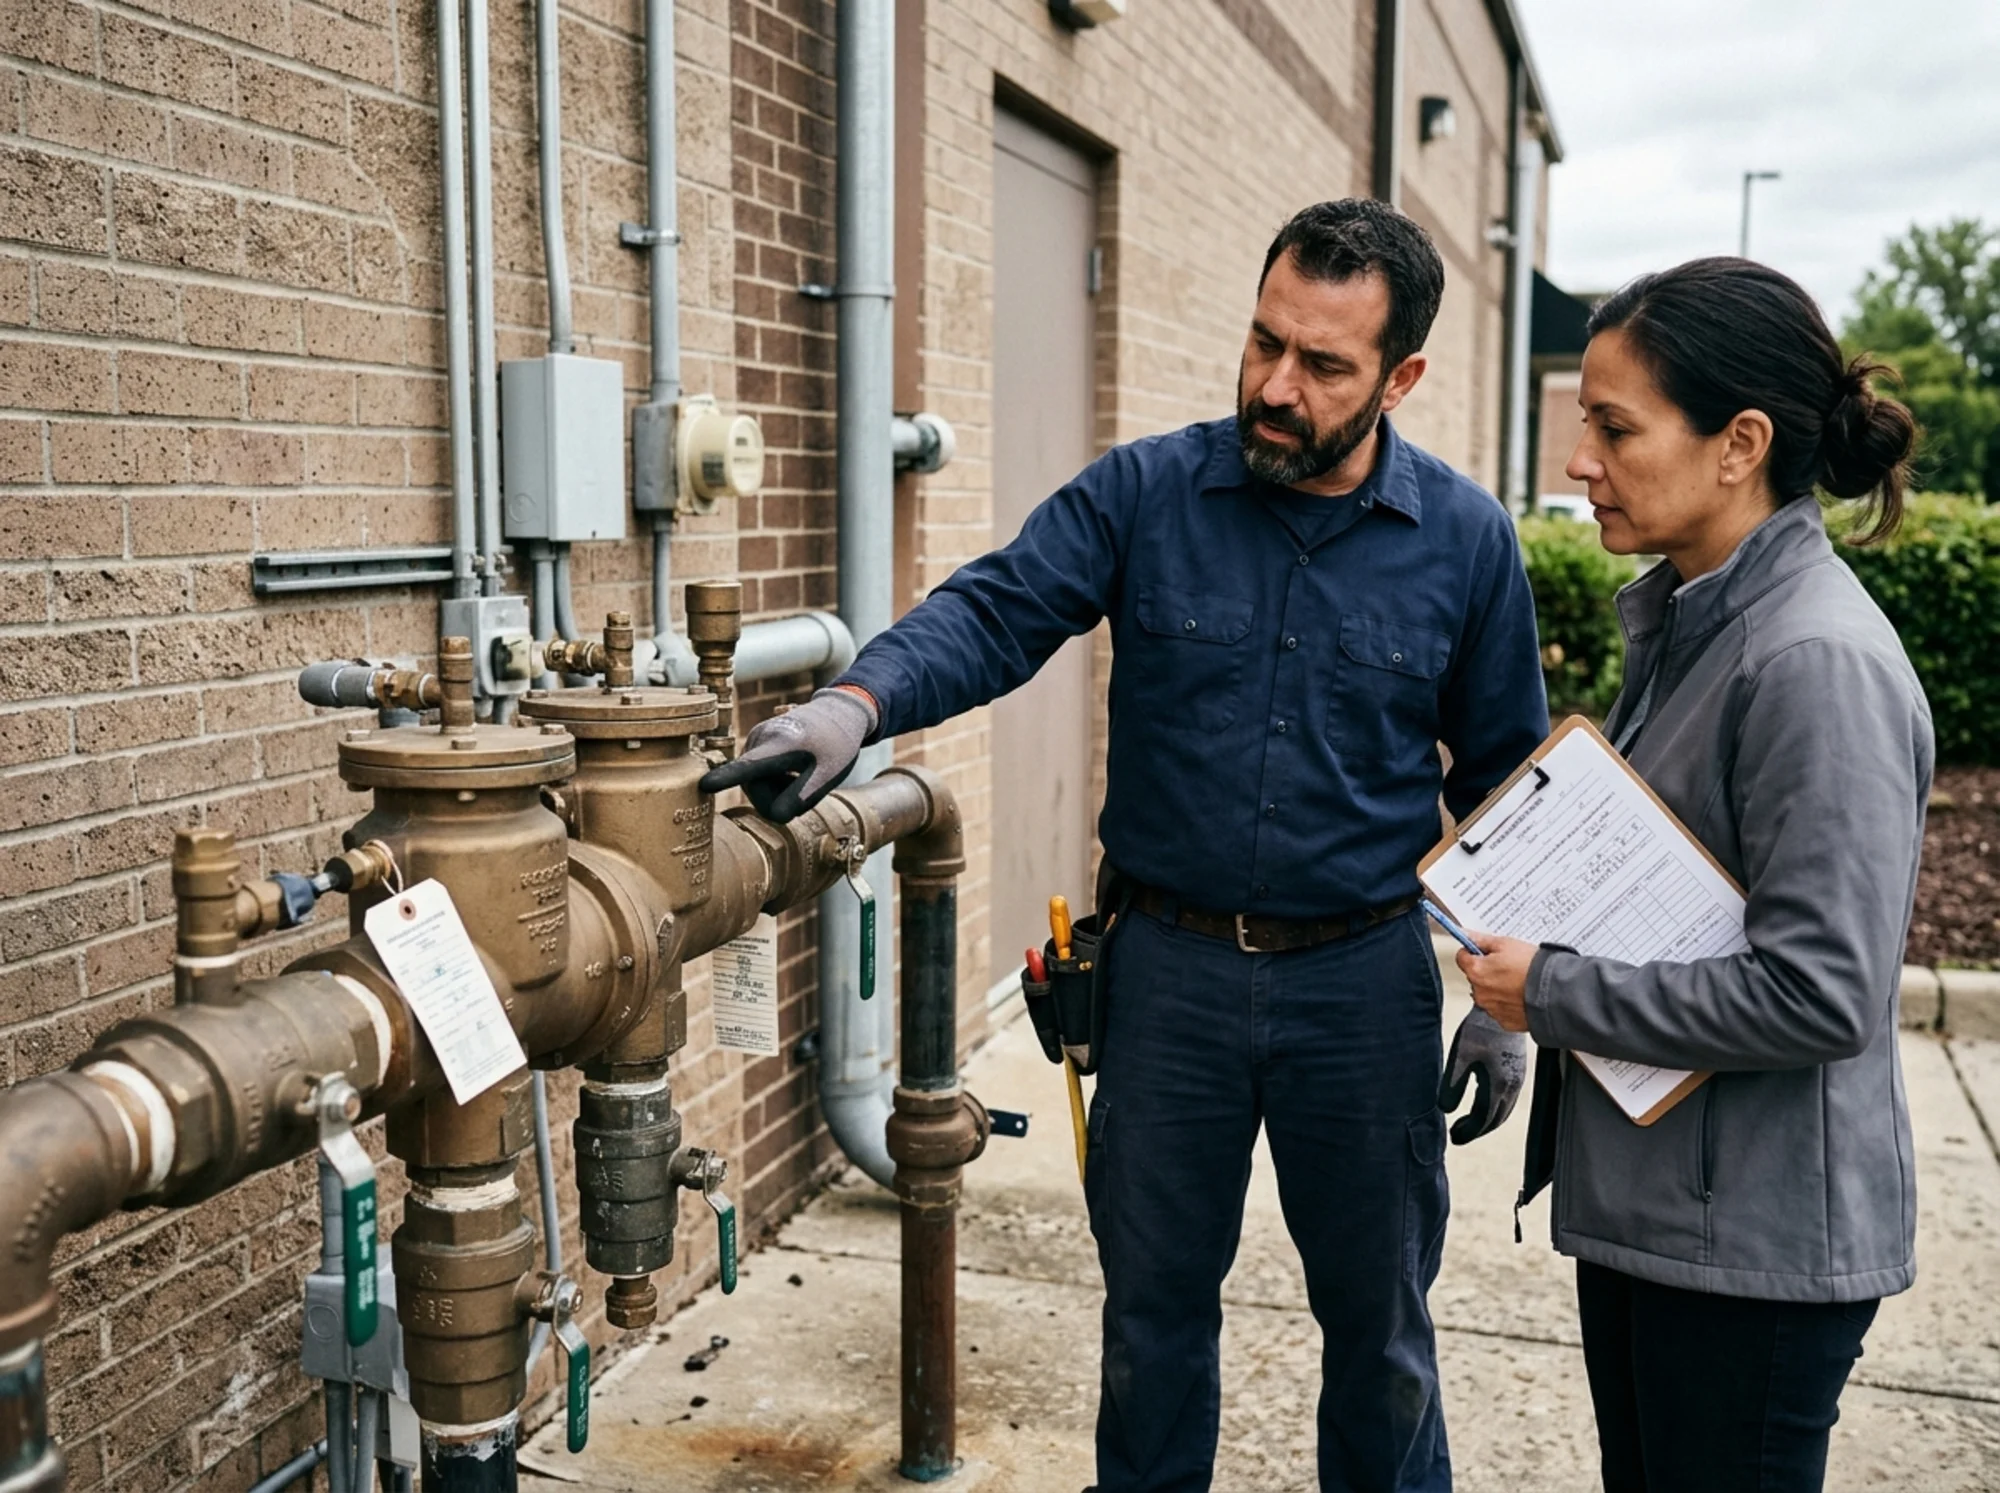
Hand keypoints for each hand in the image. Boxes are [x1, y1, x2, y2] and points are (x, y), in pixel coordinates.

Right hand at [698, 687, 875, 820]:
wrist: (836, 715)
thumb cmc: (836, 745)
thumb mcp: (830, 774)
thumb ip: (803, 797)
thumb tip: (775, 816)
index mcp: (779, 745)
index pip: (749, 767)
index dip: (726, 778)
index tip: (704, 784)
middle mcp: (758, 740)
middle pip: (758, 793)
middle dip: (782, 797)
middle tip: (809, 779)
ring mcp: (751, 743)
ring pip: (758, 789)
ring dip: (781, 791)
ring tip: (801, 770)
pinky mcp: (750, 748)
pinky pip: (758, 780)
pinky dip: (777, 782)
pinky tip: (794, 767)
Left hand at [1437, 1006, 1527, 1143]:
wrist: (1502, 1007)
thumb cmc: (1479, 1030)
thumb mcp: (1460, 1056)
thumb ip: (1453, 1084)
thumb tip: (1445, 1109)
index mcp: (1498, 1084)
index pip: (1483, 1118)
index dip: (1468, 1131)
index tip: (1453, 1137)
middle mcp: (1512, 1085)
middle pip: (1495, 1118)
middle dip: (1476, 1130)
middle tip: (1456, 1134)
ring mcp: (1518, 1078)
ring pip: (1502, 1109)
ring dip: (1485, 1120)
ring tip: (1465, 1123)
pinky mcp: (1517, 1070)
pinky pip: (1506, 1098)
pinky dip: (1493, 1108)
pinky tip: (1479, 1103)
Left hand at [1456, 933, 1536, 1033]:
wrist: (1555, 993)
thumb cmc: (1533, 968)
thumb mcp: (1507, 944)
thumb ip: (1483, 941)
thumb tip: (1468, 936)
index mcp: (1476, 971)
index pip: (1462, 957)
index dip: (1473, 951)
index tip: (1483, 950)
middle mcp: (1479, 993)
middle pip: (1475, 977)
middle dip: (1487, 970)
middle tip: (1508, 965)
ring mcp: (1492, 1009)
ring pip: (1488, 994)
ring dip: (1497, 988)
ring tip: (1519, 981)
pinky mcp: (1505, 1021)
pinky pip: (1501, 1009)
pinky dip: (1509, 1003)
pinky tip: (1522, 995)